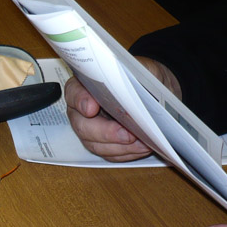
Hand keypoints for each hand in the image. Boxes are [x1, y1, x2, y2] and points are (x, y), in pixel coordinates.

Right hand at [63, 57, 181, 161]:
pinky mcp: (103, 144)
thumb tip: (128, 94)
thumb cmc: (142, 79)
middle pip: (82, 126)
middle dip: (106, 133)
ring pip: (95, 145)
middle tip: (127, 134)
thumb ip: (129, 79)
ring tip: (142, 143)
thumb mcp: (139, 71)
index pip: (74, 92)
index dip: (81, 101)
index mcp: (84, 85)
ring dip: (119, 147)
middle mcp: (81, 110)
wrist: (152, 92)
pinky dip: (126, 153)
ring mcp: (90, 129)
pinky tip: (142, 148)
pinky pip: (109, 154)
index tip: (91, 108)